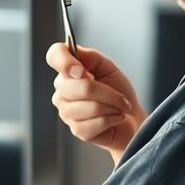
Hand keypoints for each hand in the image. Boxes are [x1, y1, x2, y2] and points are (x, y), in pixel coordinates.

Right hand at [47, 43, 146, 160]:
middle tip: (120, 97)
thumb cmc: (118, 91)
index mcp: (68, 72)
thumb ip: (91, 57)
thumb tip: (75, 53)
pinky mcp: (76, 130)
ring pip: (91, 106)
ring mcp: (66, 112)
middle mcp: (62, 91)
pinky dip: (112, 119)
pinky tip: (115, 118)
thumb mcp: (108, 67)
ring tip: (119, 107)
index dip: (64, 61)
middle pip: (81, 87)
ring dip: (113, 106)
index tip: (83, 70)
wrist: (131, 117)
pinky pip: (95, 123)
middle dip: (109, 92)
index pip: (54, 56)